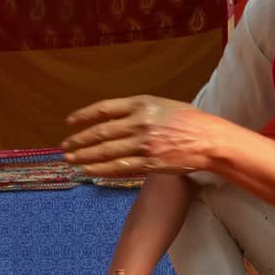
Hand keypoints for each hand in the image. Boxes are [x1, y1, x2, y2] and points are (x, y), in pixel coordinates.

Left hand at [61, 95, 217, 176]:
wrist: (209, 140)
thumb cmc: (188, 121)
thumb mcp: (162, 105)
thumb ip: (138, 110)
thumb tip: (113, 118)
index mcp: (142, 103)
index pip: (104, 109)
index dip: (83, 116)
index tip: (70, 122)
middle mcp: (140, 122)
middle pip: (100, 132)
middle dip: (79, 140)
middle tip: (65, 146)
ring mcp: (144, 144)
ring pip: (106, 151)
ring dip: (85, 156)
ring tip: (71, 160)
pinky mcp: (150, 162)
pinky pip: (119, 167)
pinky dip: (101, 170)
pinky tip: (89, 170)